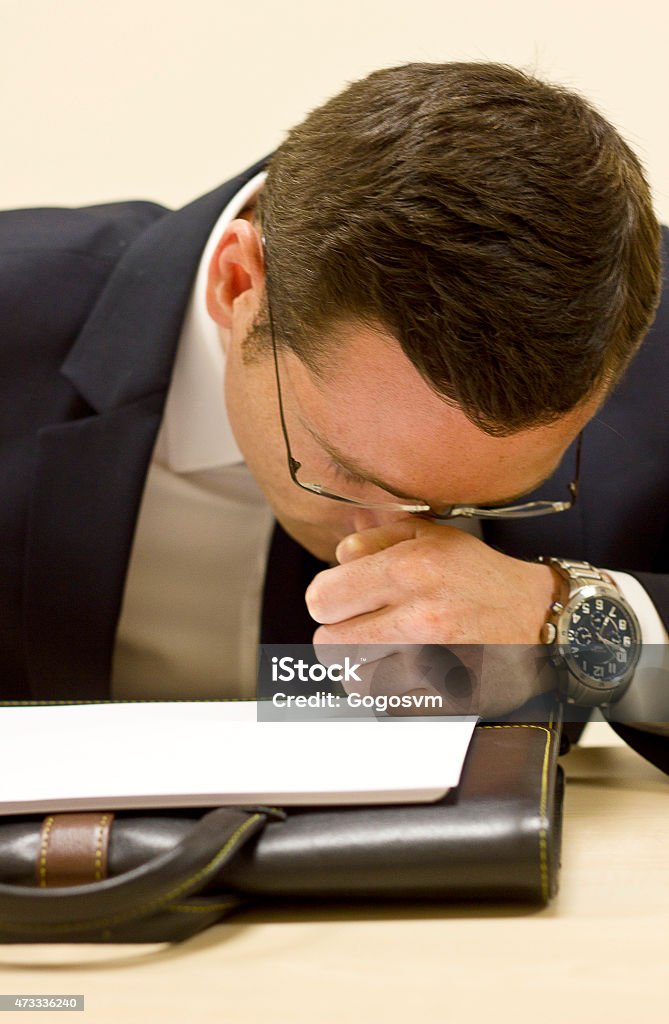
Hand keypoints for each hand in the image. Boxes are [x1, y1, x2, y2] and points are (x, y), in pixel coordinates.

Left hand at [305, 519, 560, 717]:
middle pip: (328, 644)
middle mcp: (419, 617)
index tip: (344, 603)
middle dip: (341, 636)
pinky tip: (411, 674)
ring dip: (363, 668)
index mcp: (409, 569)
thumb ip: (377, 540)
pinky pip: (387, 705)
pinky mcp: (446, 700)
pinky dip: (392, 693)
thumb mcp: (434, 537)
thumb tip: (338, 558)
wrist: (546, 621)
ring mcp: (433, 664)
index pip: (321, 599)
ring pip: (353, 680)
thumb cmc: (484, 579)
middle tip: (365, 630)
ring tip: (387, 653)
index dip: (329, 601)